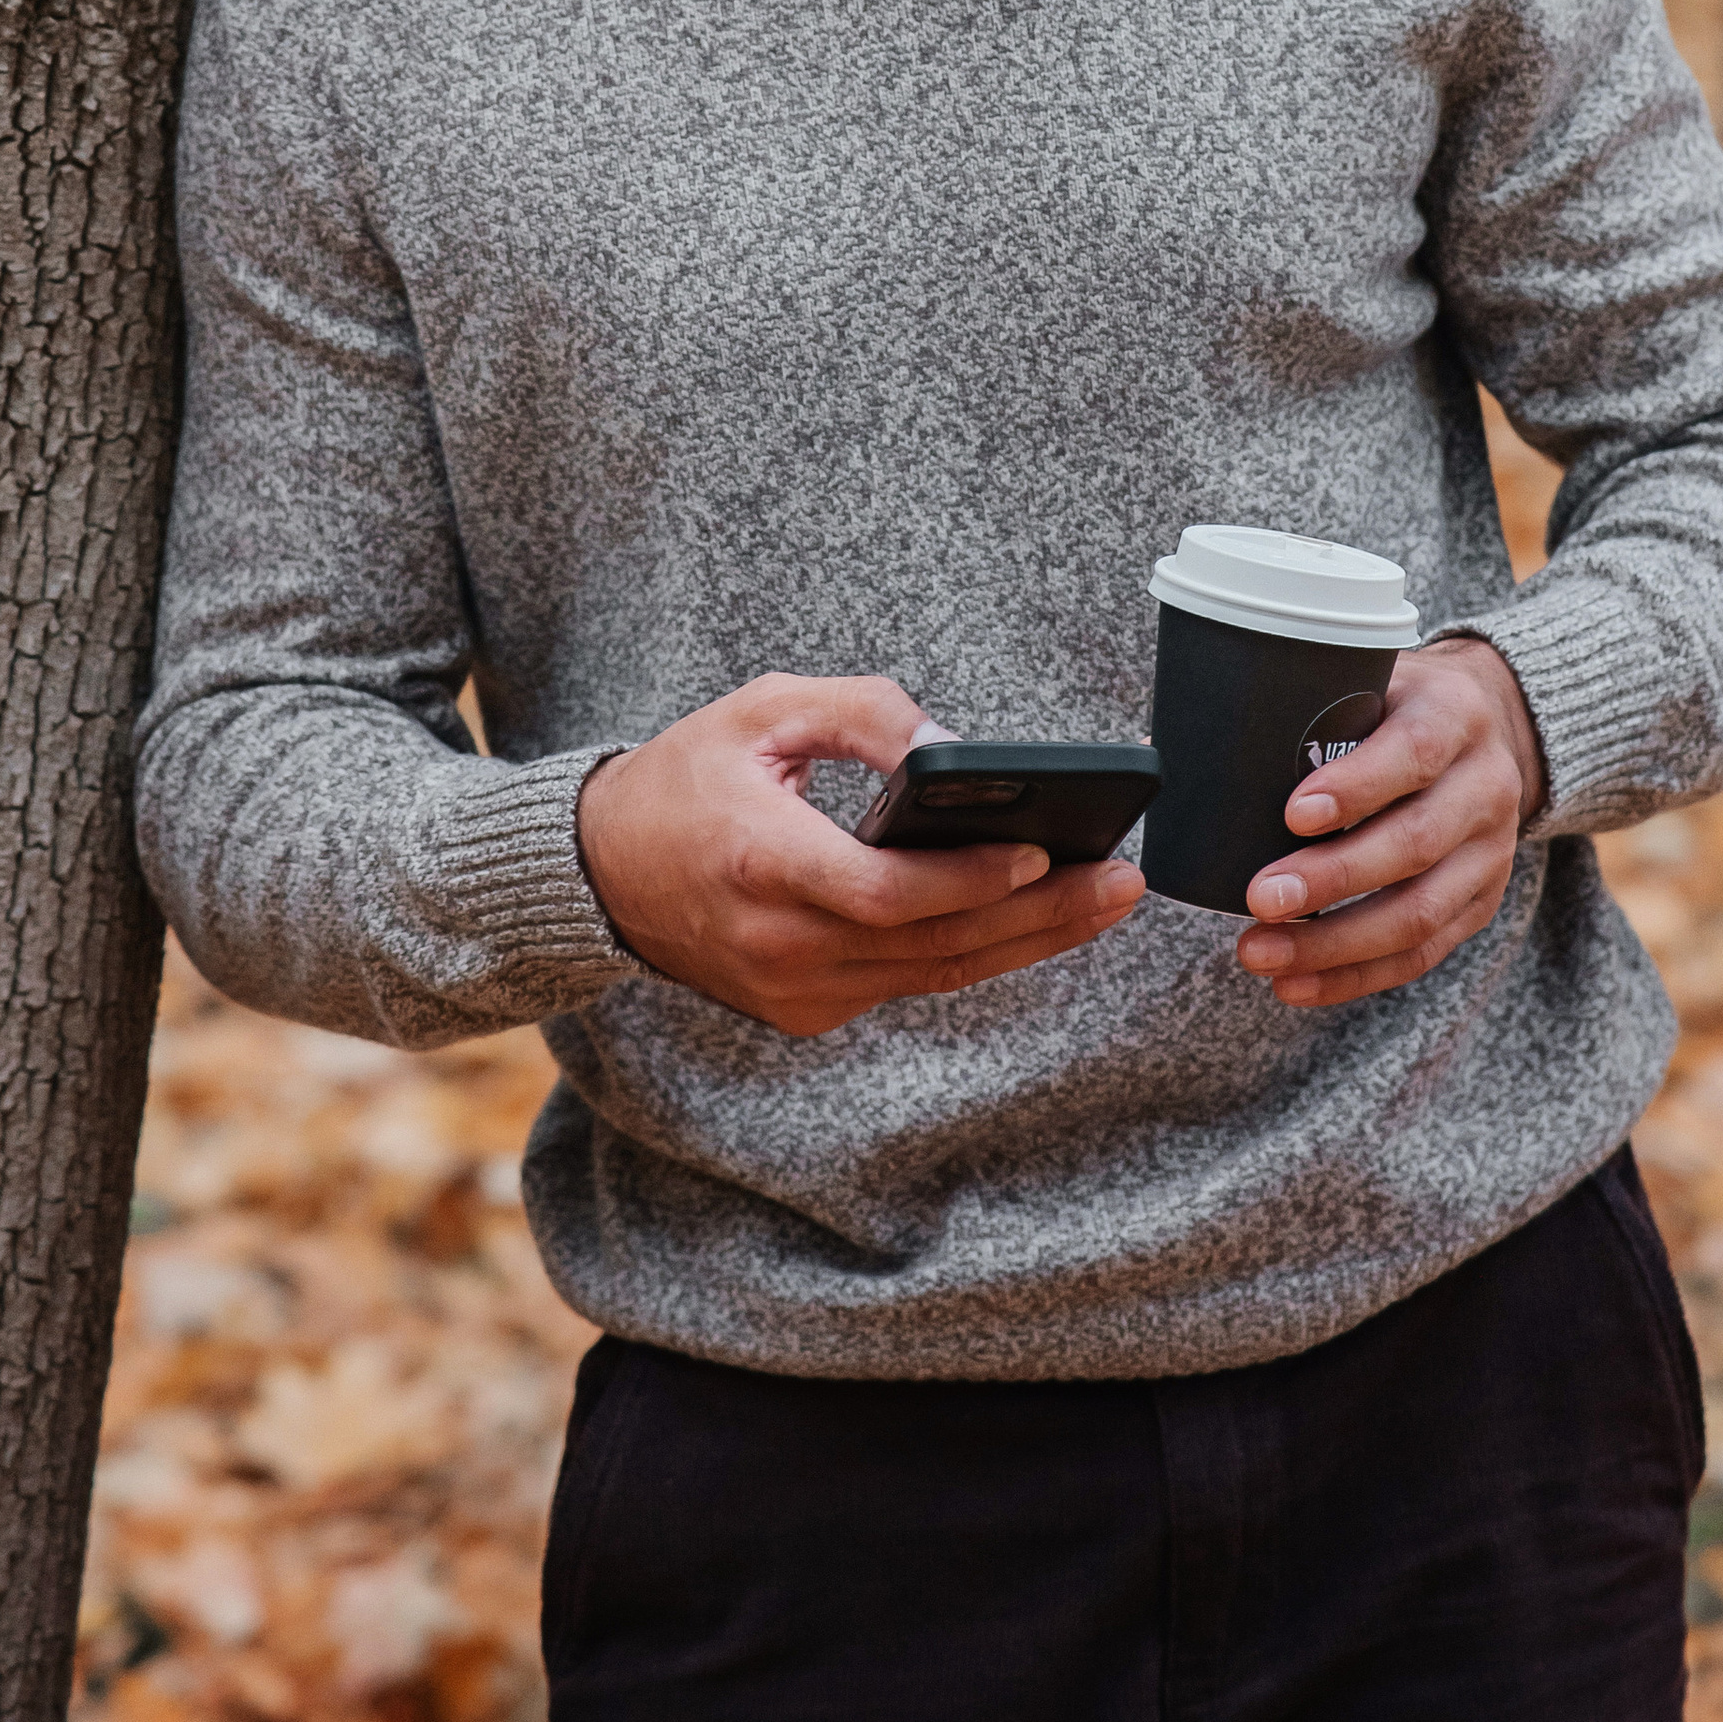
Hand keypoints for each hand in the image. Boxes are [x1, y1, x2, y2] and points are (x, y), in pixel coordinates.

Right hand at [576, 674, 1144, 1037]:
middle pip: (930, 945)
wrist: (600, 873)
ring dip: (1025, 942)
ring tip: (1104, 901)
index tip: (1043, 851)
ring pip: (930, 975)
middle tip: (1122, 881)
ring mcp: (791, 991)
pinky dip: (971, 954)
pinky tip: (1033, 921)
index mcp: (759, 863)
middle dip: (1039, 916)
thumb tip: (956, 746)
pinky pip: (905, 984)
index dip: (968, 880)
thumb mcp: (762, 709)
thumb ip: (862, 715)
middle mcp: (777, 944)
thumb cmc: (686, 778)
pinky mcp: (804, 1012)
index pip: (882, 891)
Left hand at [1234, 636, 1544, 1009]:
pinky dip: (1355, 975)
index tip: (1291, 814)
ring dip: (1335, 944)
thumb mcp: (1369, 676)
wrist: (1489, 726)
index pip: (1414, 752)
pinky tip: (1297, 984)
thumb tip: (1166, 747)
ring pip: (1420, 912)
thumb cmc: (1396, 702)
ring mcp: (1491, 851)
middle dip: (1332, 879)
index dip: (1356, 787)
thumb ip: (1298, 706)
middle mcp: (1486, 785)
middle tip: (1259, 898)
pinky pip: (1422, 953)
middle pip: (1416, 843)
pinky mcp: (1480, 902)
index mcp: (1455, 713)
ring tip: (1260, 952)